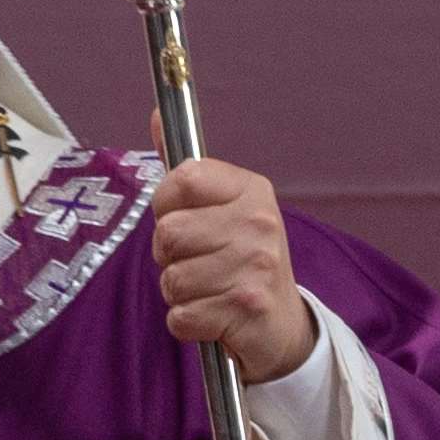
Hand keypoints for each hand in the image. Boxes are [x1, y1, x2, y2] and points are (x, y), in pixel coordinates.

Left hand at [151, 146, 318, 383]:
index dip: (167, 204)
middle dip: (169, 256)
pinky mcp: (246, 308)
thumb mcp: (225, 209)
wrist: (284, 325)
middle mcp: (259, 223)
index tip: (185, 219)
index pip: (182, 179)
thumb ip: (188, 171)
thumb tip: (156, 113)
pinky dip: (187, 323)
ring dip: (179, 293)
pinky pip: (180, 316)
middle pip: (168, 233)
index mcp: (252, 190)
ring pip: (171, 279)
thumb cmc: (242, 262)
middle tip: (198, 263)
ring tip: (208, 290)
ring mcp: (255, 266)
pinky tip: (213, 316)